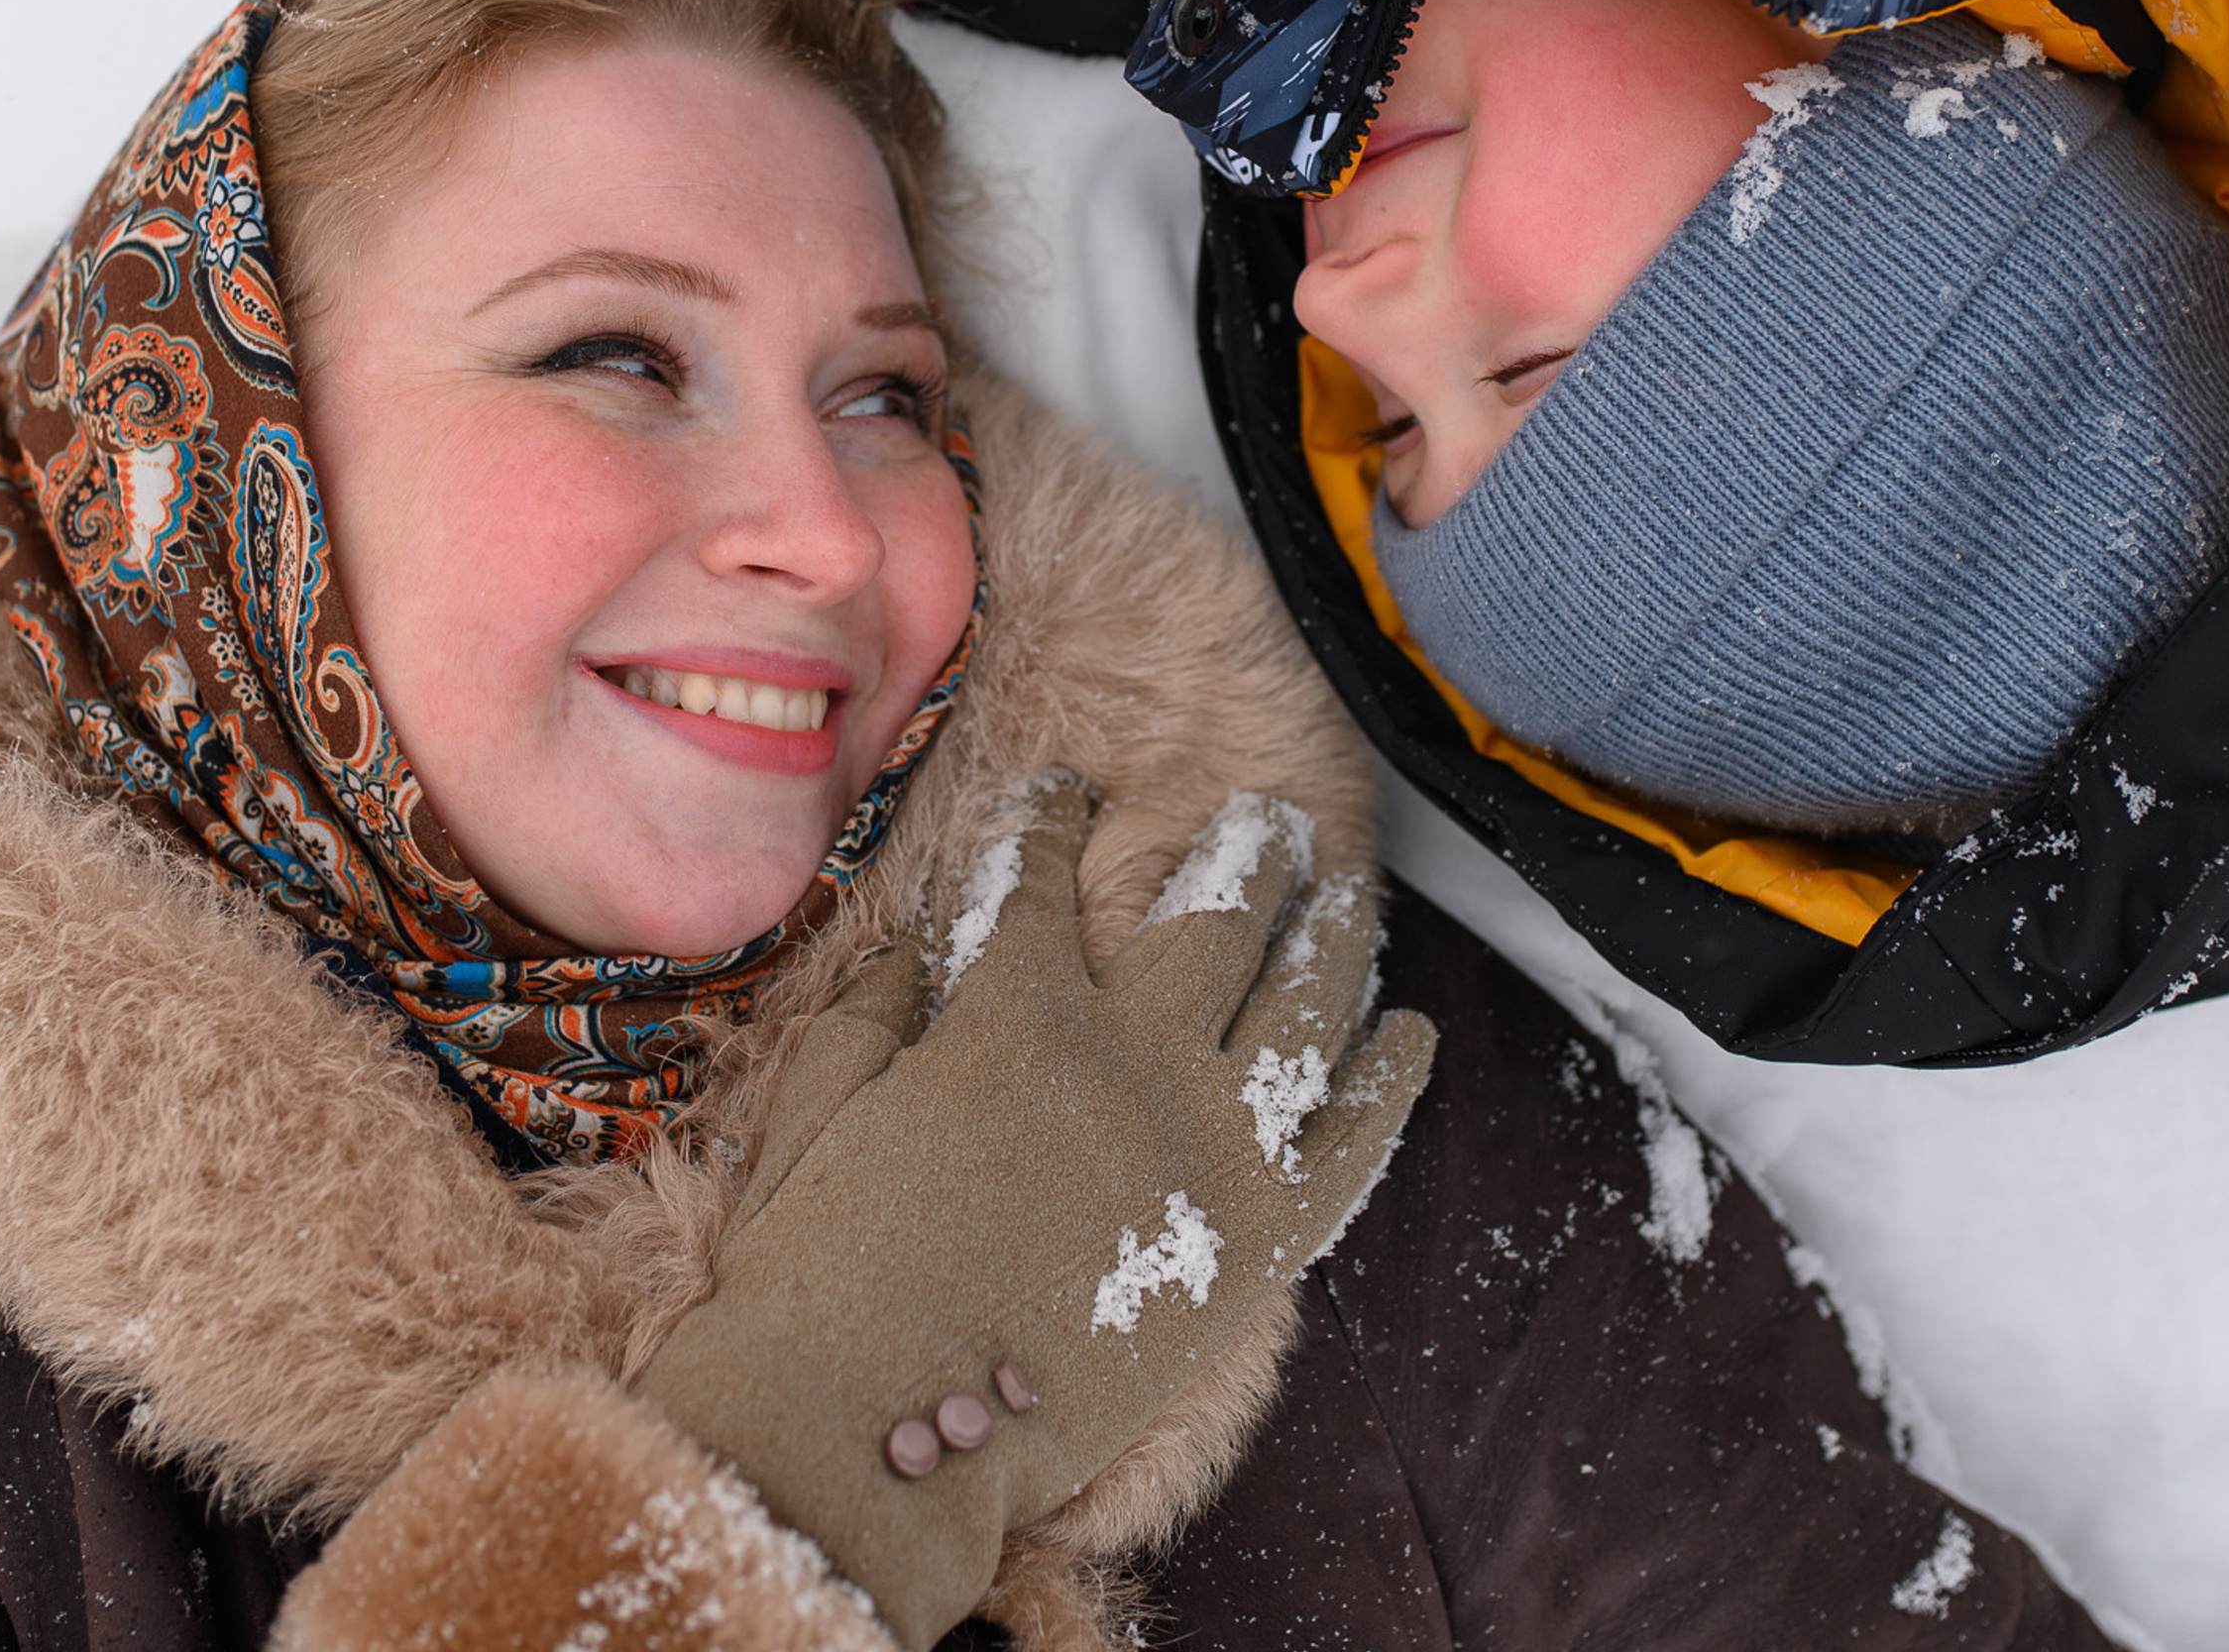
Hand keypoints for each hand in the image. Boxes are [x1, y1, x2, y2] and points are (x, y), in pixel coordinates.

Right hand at [633, 785, 1434, 1648]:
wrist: (879, 1438)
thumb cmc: (817, 1272)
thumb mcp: (820, 1102)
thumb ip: (875, 1005)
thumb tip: (914, 946)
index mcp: (1013, 1008)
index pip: (1040, 872)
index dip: (1049, 819)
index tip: (1064, 790)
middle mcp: (1128, 1051)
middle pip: (1217, 911)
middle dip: (1244, 847)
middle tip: (1265, 818)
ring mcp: (1208, 1144)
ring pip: (1307, 1000)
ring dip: (1332, 929)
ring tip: (1344, 888)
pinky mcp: (1260, 1242)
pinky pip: (1355, 1144)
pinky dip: (1392, 1081)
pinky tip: (1411, 1032)